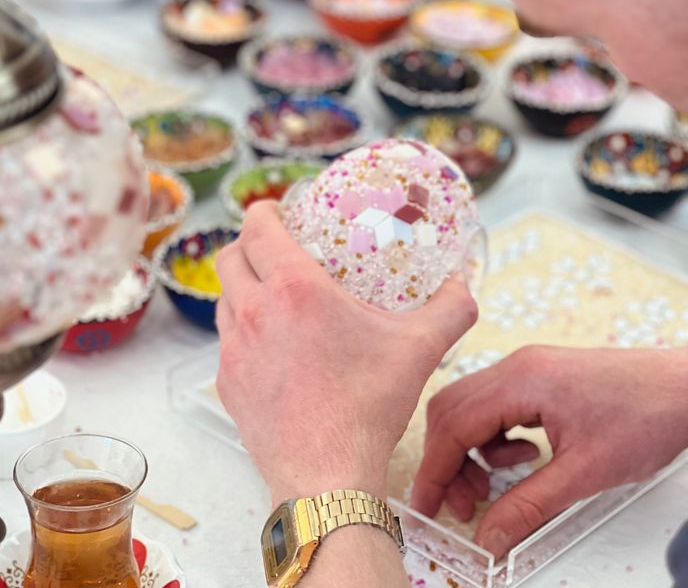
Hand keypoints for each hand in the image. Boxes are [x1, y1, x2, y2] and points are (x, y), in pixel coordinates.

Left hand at [215, 201, 477, 506]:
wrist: (328, 476)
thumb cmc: (367, 409)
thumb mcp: (419, 349)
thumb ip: (450, 309)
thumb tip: (463, 285)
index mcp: (293, 290)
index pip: (257, 227)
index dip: (262, 211)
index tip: (275, 211)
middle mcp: (255, 313)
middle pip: (230, 257)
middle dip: (248, 244)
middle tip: (274, 250)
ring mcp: (235, 350)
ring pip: (224, 299)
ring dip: (242, 287)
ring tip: (272, 296)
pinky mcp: (228, 383)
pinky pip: (227, 341)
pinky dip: (242, 330)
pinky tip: (271, 345)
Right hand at [412, 346, 687, 557]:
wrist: (687, 387)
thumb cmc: (648, 415)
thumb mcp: (586, 472)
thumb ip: (530, 505)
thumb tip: (492, 535)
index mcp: (521, 381)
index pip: (453, 425)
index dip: (435, 471)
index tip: (427, 507)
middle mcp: (516, 368)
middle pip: (452, 411)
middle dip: (449, 462)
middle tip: (463, 504)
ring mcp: (526, 369)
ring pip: (470, 408)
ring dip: (471, 451)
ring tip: (494, 486)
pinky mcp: (538, 377)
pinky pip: (496, 407)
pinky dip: (496, 439)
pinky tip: (524, 458)